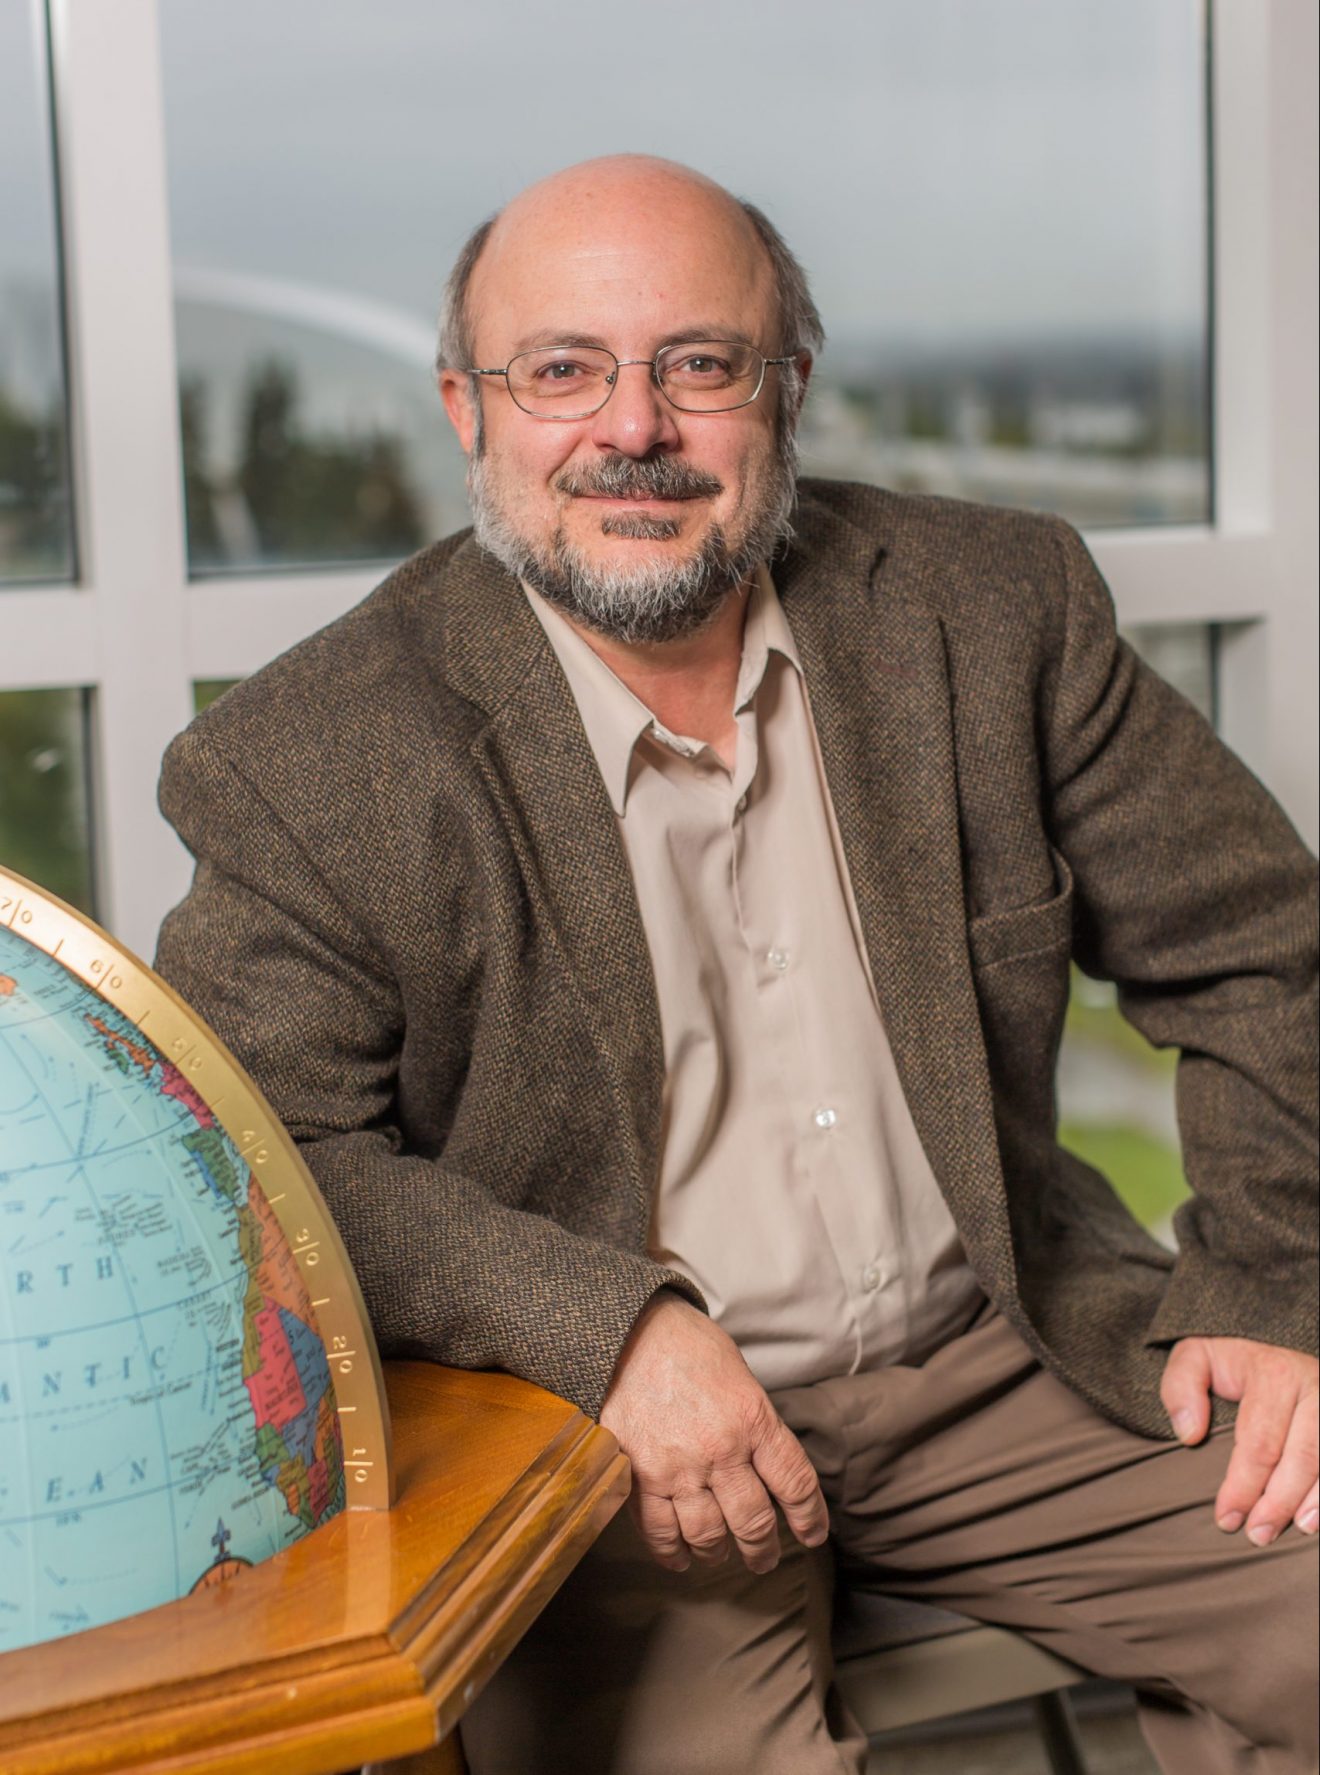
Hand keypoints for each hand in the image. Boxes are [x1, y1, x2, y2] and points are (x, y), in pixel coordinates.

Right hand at [599, 1293, 829, 1574]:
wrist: (627, 1331)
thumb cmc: (687, 1345)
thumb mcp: (740, 1375)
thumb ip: (754, 1422)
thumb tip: (765, 1463)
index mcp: (754, 1420)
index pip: (796, 1484)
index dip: (810, 1518)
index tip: (812, 1535)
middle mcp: (722, 1451)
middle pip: (754, 1521)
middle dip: (762, 1549)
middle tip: (763, 1558)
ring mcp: (679, 1469)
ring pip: (709, 1535)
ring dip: (719, 1552)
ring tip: (721, 1555)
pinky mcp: (639, 1477)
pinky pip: (660, 1530)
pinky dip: (672, 1552)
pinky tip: (680, 1557)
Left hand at [1161, 1336, 1318, 1543]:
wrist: (1268, 1341)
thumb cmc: (1229, 1360)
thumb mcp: (1195, 1357)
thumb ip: (1181, 1387)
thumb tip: (1189, 1434)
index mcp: (1274, 1373)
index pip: (1259, 1442)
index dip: (1243, 1486)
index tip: (1226, 1517)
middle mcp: (1314, 1388)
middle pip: (1301, 1458)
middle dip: (1278, 1503)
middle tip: (1256, 1535)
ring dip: (1314, 1504)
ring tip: (1293, 1530)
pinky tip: (1317, 1518)